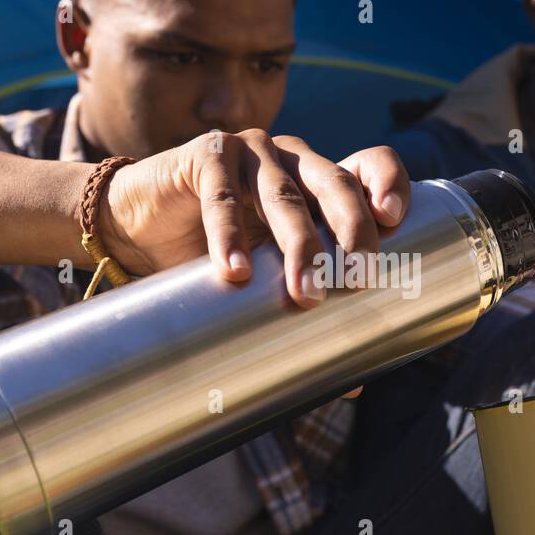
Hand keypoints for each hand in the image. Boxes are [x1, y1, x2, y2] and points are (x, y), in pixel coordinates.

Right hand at [100, 129, 409, 308]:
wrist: (138, 228)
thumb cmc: (216, 252)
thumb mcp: (269, 277)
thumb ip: (307, 314)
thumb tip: (355, 382)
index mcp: (319, 179)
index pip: (367, 164)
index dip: (387, 182)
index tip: (396, 219)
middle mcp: (293, 159)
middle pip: (335, 183)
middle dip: (353, 229)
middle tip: (360, 278)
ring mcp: (250, 152)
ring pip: (284, 196)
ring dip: (299, 245)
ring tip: (306, 294)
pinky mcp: (206, 156)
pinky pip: (220, 198)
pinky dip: (228, 237)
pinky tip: (235, 272)